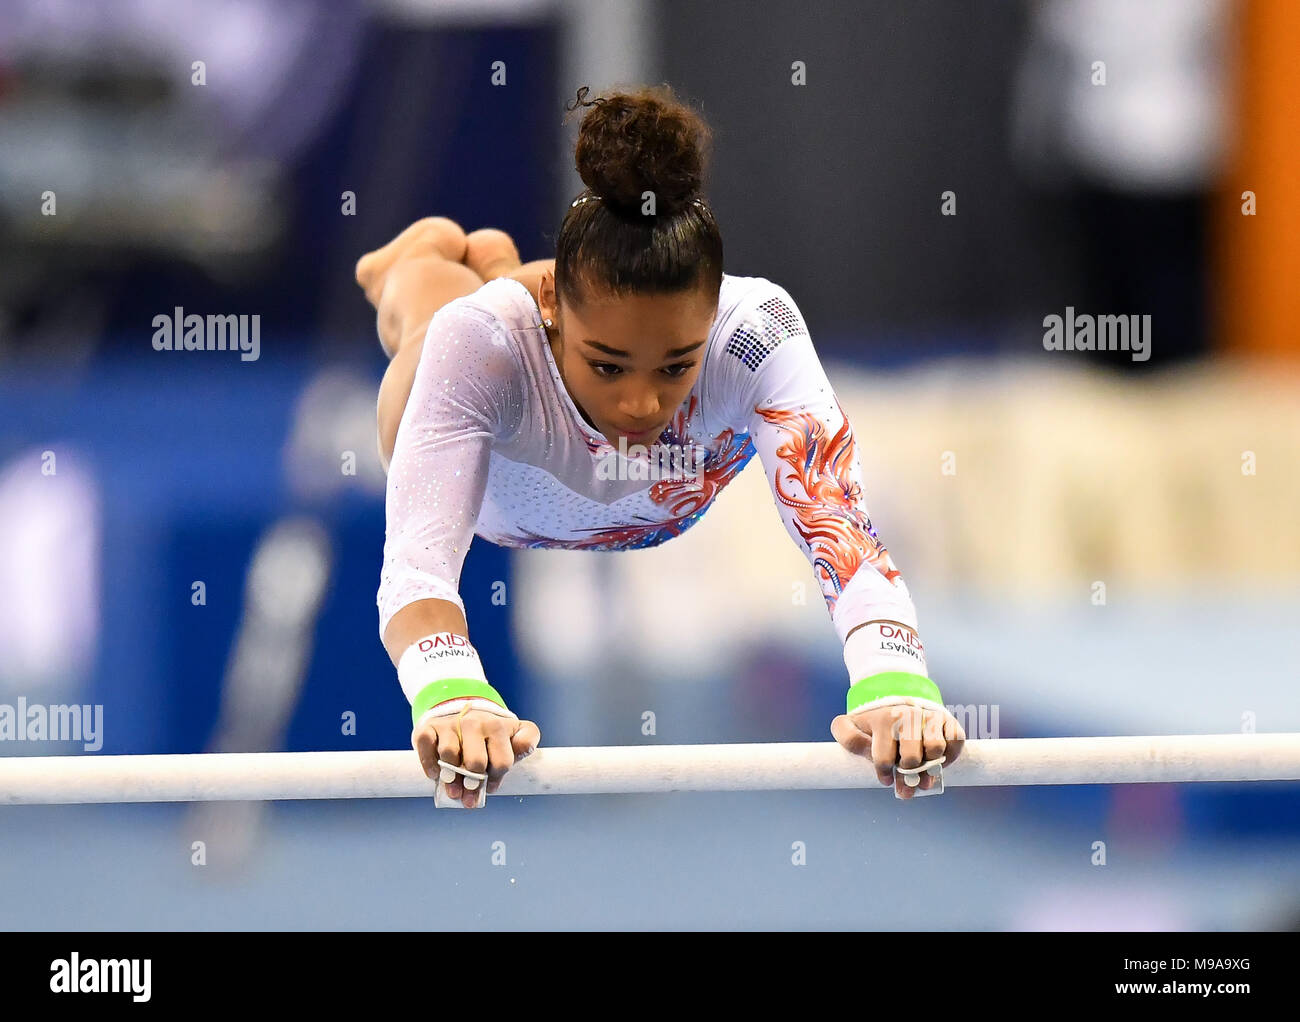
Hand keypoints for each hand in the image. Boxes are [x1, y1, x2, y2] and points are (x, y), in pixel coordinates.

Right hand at [411, 708, 541, 807]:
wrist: (461, 712)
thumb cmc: (489, 734)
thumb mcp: (513, 735)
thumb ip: (525, 742)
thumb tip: (524, 748)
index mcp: (499, 727)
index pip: (502, 762)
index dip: (496, 779)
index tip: (490, 785)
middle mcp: (476, 722)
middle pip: (476, 763)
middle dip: (473, 784)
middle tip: (470, 793)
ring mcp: (452, 723)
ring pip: (450, 755)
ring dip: (451, 779)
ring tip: (454, 789)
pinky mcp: (430, 727)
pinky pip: (427, 747)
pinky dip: (430, 765)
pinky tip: (436, 775)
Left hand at [831, 702, 964, 799]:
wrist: (898, 706)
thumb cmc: (874, 725)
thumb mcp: (852, 727)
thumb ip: (849, 737)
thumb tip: (866, 750)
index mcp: (884, 720)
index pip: (884, 758)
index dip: (885, 774)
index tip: (885, 778)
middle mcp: (908, 716)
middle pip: (912, 759)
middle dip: (908, 778)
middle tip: (907, 783)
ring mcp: (929, 717)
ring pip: (935, 749)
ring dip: (930, 767)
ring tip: (922, 772)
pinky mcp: (948, 721)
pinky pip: (955, 741)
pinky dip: (950, 755)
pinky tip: (937, 760)